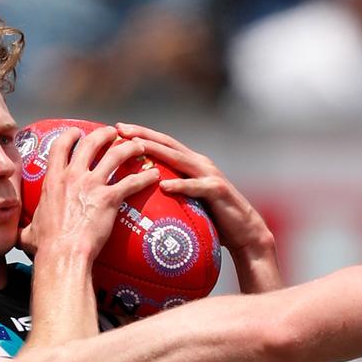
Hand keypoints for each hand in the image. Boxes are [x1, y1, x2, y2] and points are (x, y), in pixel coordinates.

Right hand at [19, 126, 158, 257]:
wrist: (62, 253)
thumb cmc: (45, 245)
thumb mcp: (27, 232)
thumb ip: (25, 227)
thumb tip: (16, 235)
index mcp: (53, 180)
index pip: (60, 146)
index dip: (70, 135)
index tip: (77, 132)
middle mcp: (73, 176)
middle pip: (91, 143)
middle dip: (104, 134)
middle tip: (114, 132)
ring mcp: (92, 185)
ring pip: (115, 155)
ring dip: (129, 147)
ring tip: (139, 146)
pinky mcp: (110, 198)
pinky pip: (132, 182)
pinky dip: (145, 177)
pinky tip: (154, 175)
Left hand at [115, 123, 272, 255]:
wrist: (245, 232)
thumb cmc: (214, 220)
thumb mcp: (188, 203)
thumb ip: (170, 194)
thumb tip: (141, 198)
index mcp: (191, 164)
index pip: (162, 144)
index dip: (141, 134)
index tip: (116, 129)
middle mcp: (200, 164)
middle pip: (167, 144)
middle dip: (143, 135)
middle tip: (119, 129)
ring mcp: (210, 175)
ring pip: (179, 159)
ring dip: (156, 151)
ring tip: (135, 147)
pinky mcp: (218, 191)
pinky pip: (196, 187)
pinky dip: (180, 185)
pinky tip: (164, 185)